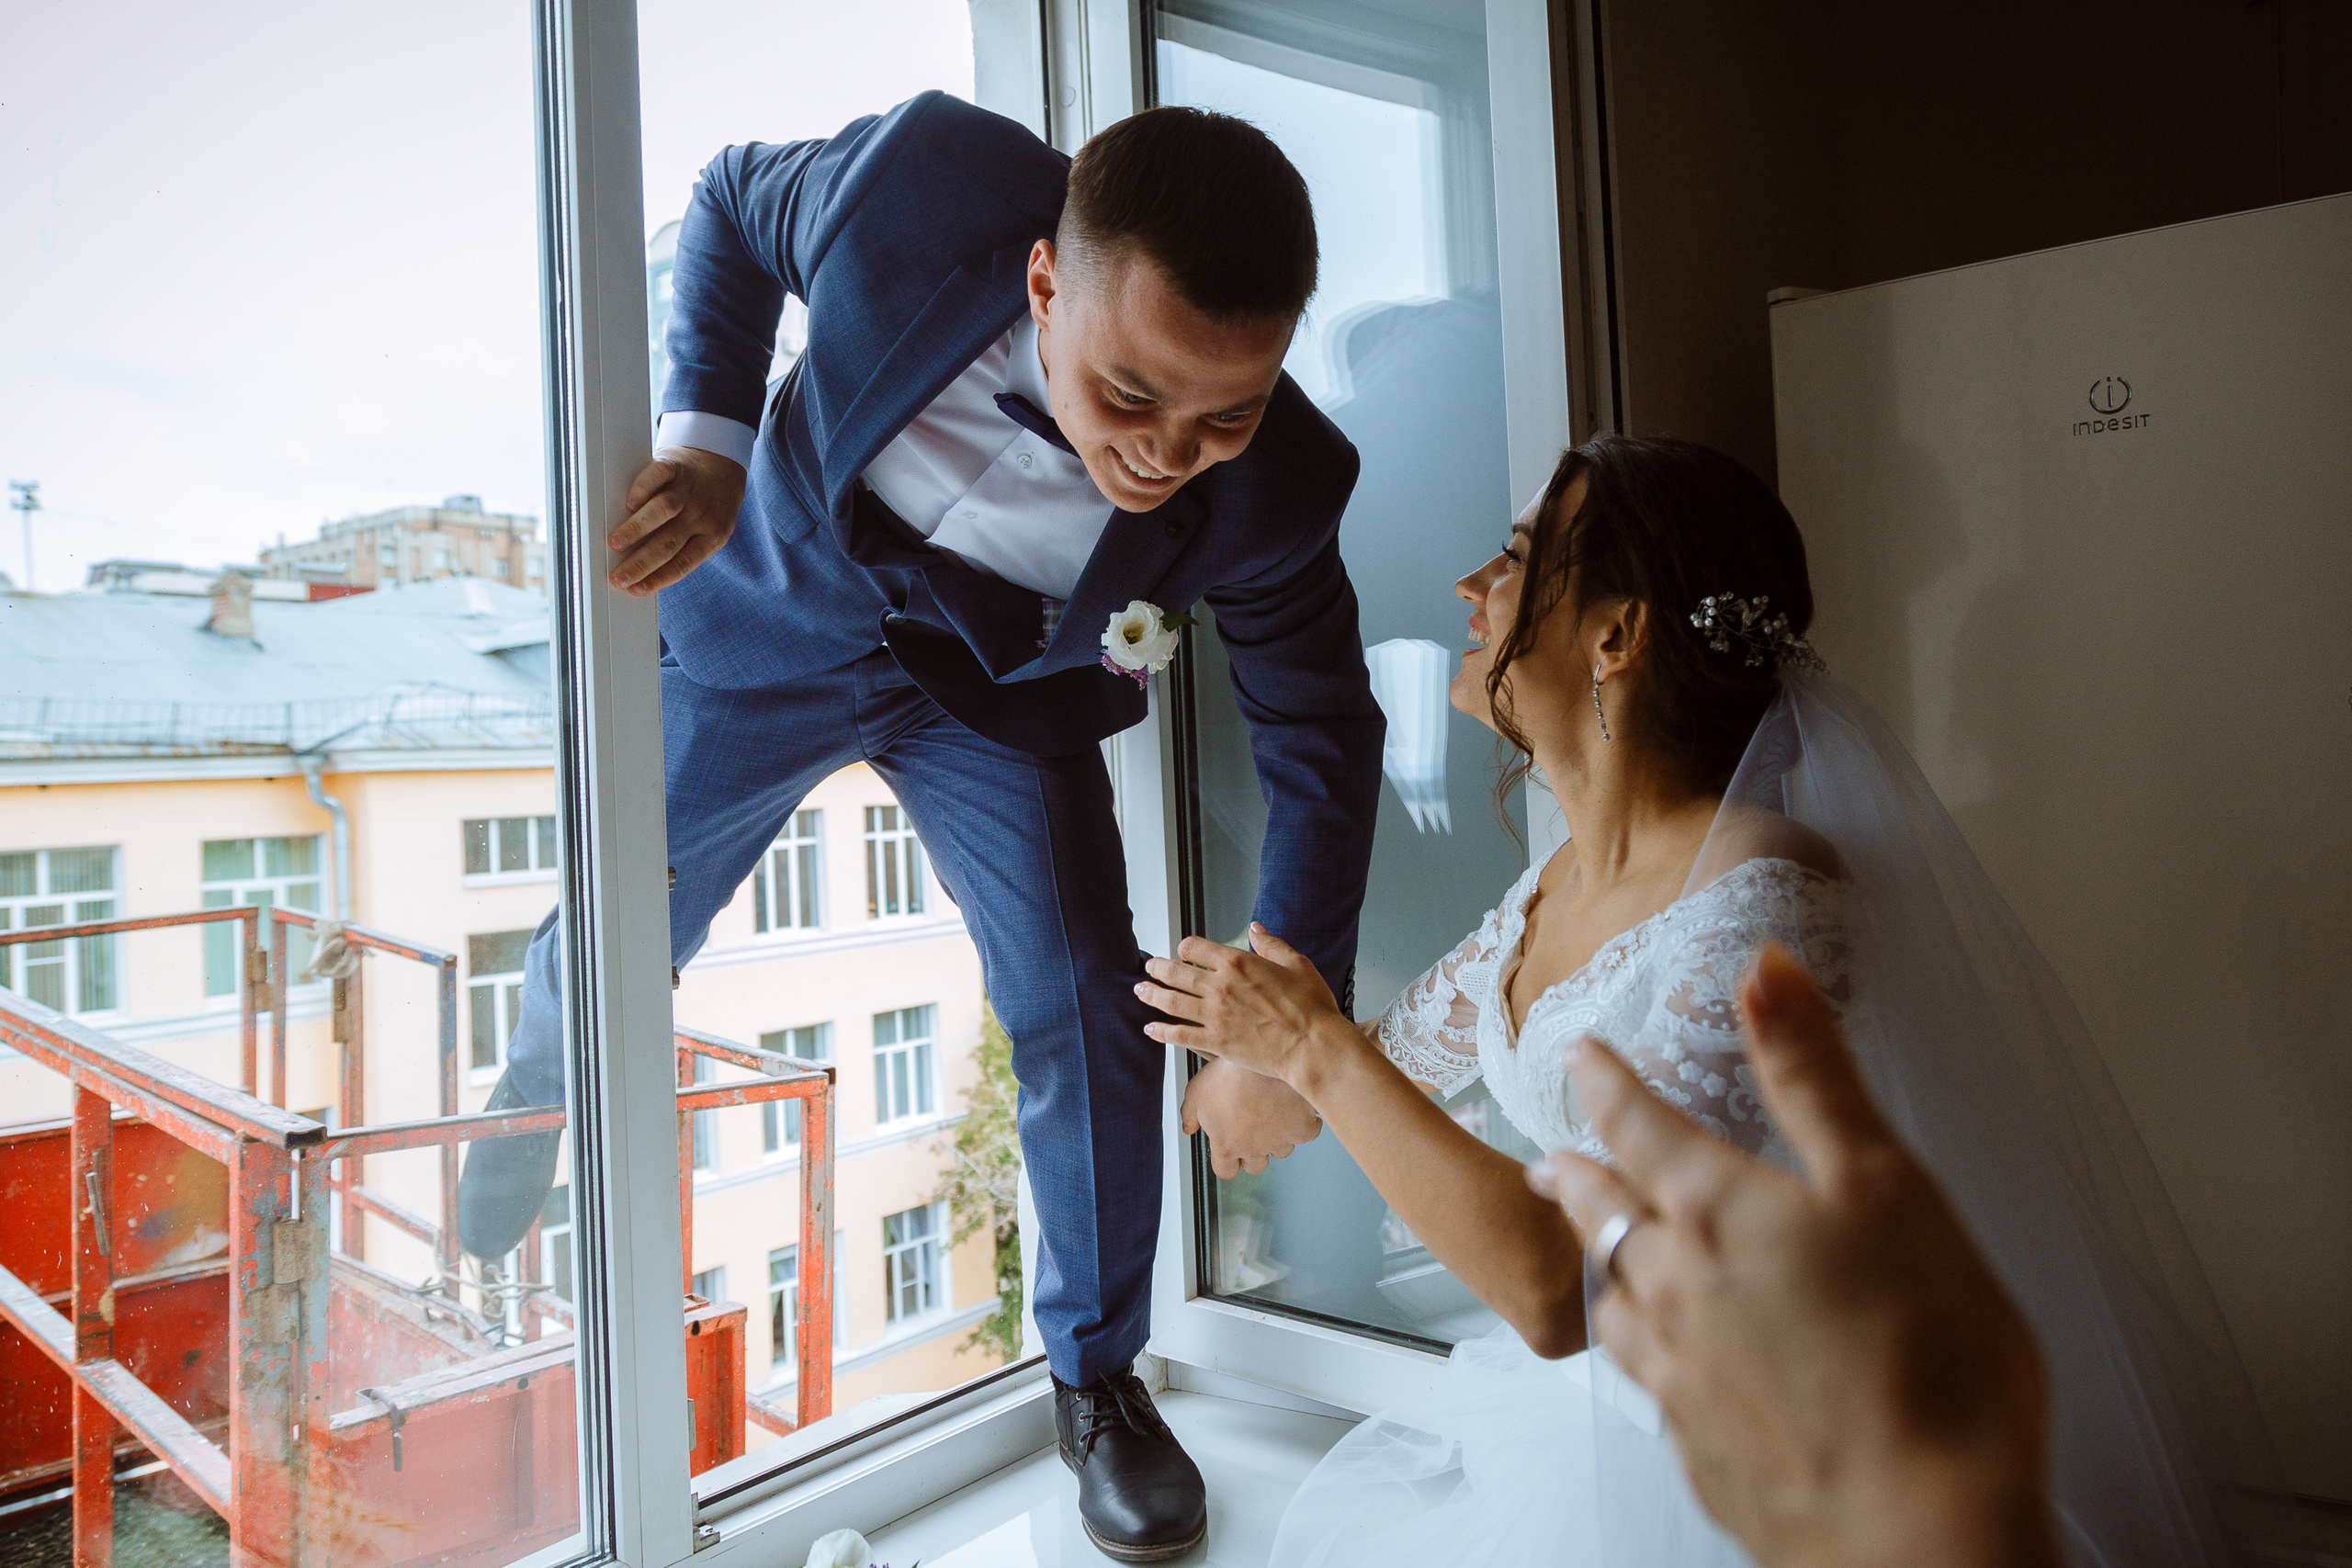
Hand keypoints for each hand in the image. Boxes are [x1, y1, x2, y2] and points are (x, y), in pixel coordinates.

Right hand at [607, 445, 746, 594]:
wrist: (722, 458)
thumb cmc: (710, 500)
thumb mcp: (709, 528)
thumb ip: (684, 544)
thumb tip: (644, 568)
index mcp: (713, 536)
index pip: (684, 563)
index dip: (658, 578)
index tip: (636, 589)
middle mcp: (702, 514)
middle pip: (669, 543)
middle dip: (641, 564)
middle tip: (618, 577)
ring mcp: (689, 489)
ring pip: (663, 511)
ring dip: (637, 529)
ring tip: (615, 543)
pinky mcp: (676, 465)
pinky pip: (659, 476)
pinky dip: (643, 489)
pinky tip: (630, 504)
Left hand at [1137, 924, 1346, 1087]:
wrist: (1313, 1047)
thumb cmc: (1311, 1008)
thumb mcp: (1297, 964)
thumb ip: (1272, 944)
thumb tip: (1255, 928)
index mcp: (1238, 963)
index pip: (1195, 948)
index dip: (1185, 948)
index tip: (1183, 952)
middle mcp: (1220, 986)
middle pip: (1175, 973)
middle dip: (1158, 968)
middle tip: (1148, 967)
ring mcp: (1215, 1015)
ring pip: (1171, 1001)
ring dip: (1151, 994)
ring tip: (1140, 991)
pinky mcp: (1215, 1042)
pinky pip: (1179, 1034)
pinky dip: (1161, 1031)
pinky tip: (1151, 1029)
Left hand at [1181, 1056, 1322, 1177]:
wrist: (1264, 1056)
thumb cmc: (1230, 1072)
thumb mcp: (1197, 1090)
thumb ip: (1189, 1114)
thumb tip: (1189, 1129)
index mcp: (1227, 1145)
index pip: (1225, 1171)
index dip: (1226, 1161)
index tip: (1229, 1146)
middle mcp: (1254, 1150)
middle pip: (1255, 1166)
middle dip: (1254, 1151)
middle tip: (1253, 1128)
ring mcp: (1281, 1141)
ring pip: (1281, 1150)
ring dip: (1278, 1136)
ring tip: (1275, 1112)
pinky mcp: (1303, 1129)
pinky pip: (1308, 1133)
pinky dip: (1306, 1123)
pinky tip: (1299, 1108)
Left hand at [1530, 946, 2057, 1567]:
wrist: (1920, 1534)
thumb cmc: (1927, 1362)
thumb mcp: (1886, 1186)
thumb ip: (1816, 1078)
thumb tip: (1762, 975)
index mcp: (1717, 1213)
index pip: (1639, 1126)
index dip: (1608, 1083)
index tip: (1580, 1057)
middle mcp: (1676, 1290)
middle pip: (1604, 1215)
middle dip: (1578, 1176)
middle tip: (1553, 1160)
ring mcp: (1680, 1378)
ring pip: (1614, 1301)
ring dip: (1597, 1264)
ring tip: (1591, 1252)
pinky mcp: (1702, 1451)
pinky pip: (1648, 1382)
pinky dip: (1640, 1350)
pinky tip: (1657, 1362)